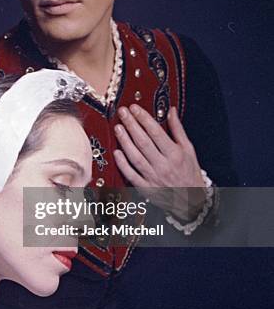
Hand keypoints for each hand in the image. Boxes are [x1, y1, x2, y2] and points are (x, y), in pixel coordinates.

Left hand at [113, 105, 205, 220]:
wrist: (192, 200)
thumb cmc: (190, 172)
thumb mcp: (188, 149)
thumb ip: (178, 129)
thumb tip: (171, 110)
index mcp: (175, 154)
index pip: (156, 132)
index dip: (144, 119)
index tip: (134, 108)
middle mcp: (163, 165)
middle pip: (143, 142)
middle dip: (131, 125)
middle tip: (122, 112)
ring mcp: (153, 177)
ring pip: (135, 157)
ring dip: (125, 141)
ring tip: (118, 127)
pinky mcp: (145, 188)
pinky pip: (131, 175)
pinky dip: (123, 164)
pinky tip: (116, 152)